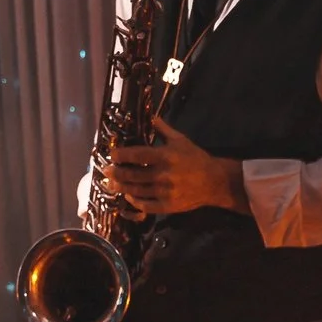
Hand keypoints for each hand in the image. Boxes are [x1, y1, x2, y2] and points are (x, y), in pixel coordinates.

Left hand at [107, 113, 245, 216]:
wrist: (214, 182)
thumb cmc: (196, 158)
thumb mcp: (181, 140)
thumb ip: (163, 129)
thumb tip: (150, 116)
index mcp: (166, 156)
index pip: (137, 155)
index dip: (121, 155)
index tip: (112, 155)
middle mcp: (163, 175)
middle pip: (132, 175)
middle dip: (116, 173)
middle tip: (106, 171)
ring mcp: (165, 192)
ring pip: (136, 191)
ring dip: (121, 188)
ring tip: (111, 184)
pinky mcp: (168, 206)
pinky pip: (146, 205)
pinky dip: (135, 201)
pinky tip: (129, 196)